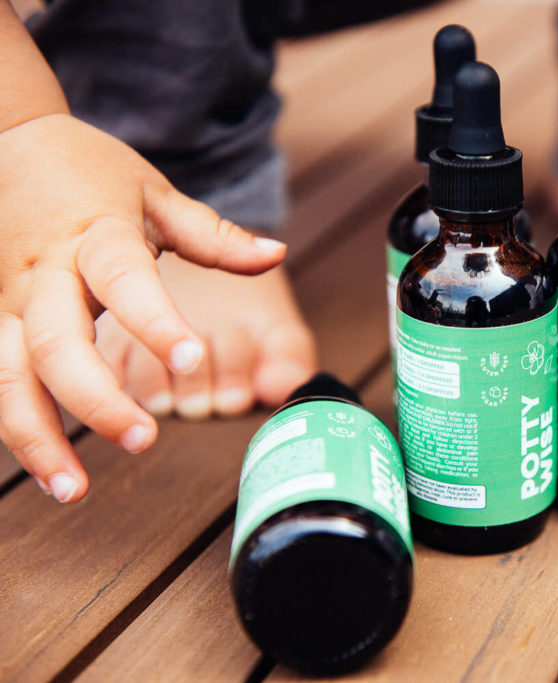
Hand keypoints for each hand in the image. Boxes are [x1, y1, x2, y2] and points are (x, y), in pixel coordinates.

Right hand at [0, 113, 286, 502]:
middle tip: (144, 441)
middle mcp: (43, 274)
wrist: (10, 141)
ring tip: (73, 489)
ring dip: (35, 436)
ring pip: (6, 374)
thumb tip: (276, 255)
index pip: (125, 281)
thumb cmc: (92, 173)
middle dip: (96, 399)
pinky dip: (11, 425)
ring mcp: (5, 299)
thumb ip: (213, 236)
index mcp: (95, 237)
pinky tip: (41, 467)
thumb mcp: (156, 193)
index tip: (190, 358)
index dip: (155, 321)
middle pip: (56, 344)